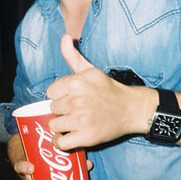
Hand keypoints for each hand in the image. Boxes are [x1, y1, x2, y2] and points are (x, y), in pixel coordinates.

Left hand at [47, 34, 154, 150]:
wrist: (130, 108)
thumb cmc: (107, 89)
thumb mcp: (90, 69)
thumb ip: (72, 55)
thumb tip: (65, 36)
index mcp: (76, 82)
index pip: (50, 93)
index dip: (60, 96)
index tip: (71, 97)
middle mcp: (77, 100)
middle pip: (52, 109)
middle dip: (62, 111)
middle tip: (77, 110)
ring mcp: (82, 120)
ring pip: (54, 125)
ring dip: (62, 126)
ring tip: (75, 123)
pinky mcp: (87, 137)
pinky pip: (61, 143)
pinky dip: (61, 143)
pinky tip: (70, 136)